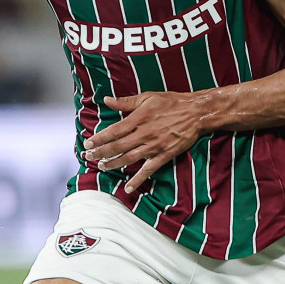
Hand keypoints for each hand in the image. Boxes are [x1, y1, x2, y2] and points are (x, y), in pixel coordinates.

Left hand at [81, 91, 209, 194]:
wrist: (196, 113)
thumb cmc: (172, 102)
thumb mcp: (148, 96)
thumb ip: (126, 101)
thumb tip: (106, 100)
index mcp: (139, 118)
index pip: (114, 131)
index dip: (99, 138)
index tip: (88, 144)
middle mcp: (144, 134)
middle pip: (117, 146)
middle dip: (100, 153)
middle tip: (88, 157)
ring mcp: (154, 146)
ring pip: (129, 158)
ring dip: (113, 164)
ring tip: (102, 166)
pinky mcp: (164, 155)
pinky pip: (148, 170)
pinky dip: (138, 180)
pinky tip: (128, 187)